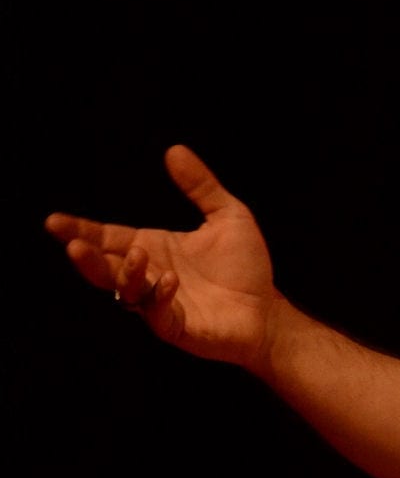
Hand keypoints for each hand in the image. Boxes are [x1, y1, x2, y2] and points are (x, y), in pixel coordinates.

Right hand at [45, 145, 278, 370]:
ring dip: (125, 274)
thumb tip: (174, 150)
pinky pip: (159, 315)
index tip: (53, 221)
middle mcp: (149, 275)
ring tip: (137, 254)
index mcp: (153, 247)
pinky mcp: (178, 327)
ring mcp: (160, 304)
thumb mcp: (227, 215)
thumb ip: (201, 186)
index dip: (81, 230)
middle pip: (106, 267)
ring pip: (127, 292)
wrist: (268, 310)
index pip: (108, 237)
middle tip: (72, 244)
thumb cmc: (244, 266)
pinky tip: (169, 280)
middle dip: (87, 257)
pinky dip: (160, 298)